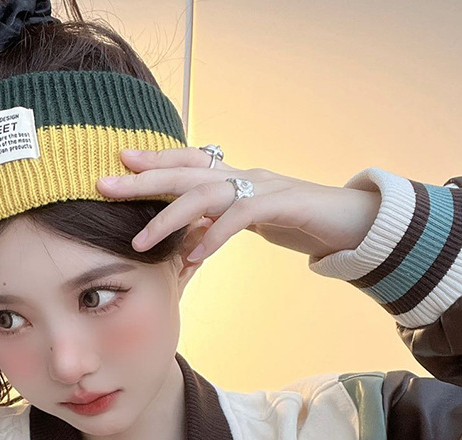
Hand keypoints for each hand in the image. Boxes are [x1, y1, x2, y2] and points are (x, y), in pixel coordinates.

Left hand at [95, 147, 381, 261]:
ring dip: (169, 218)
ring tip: (141, 243)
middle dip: (143, 179)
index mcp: (235, 177)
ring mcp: (265, 186)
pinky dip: (214, 237)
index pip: (188, 162)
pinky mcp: (286, 204)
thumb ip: (219, 223)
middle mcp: (246, 175)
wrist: (355, 222)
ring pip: (207, 193)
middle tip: (105, 186)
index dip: (155, 159)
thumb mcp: (251, 222)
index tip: (119, 161)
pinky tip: (194, 258)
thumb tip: (187, 239)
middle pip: (186, 171)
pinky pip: (242, 216)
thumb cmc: (299, 222)